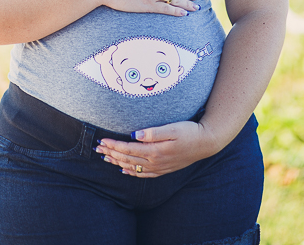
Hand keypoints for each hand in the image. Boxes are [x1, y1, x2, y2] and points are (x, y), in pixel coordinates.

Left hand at [95, 120, 217, 176]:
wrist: (206, 142)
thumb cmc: (189, 131)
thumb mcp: (172, 128)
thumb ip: (153, 133)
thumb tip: (134, 135)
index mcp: (155, 150)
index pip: (128, 149)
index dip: (113, 145)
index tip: (102, 140)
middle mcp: (155, 161)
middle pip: (127, 159)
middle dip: (111, 153)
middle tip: (97, 149)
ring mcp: (159, 167)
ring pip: (133, 166)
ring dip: (118, 162)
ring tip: (105, 158)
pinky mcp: (163, 169)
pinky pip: (143, 174)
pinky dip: (131, 172)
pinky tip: (124, 170)